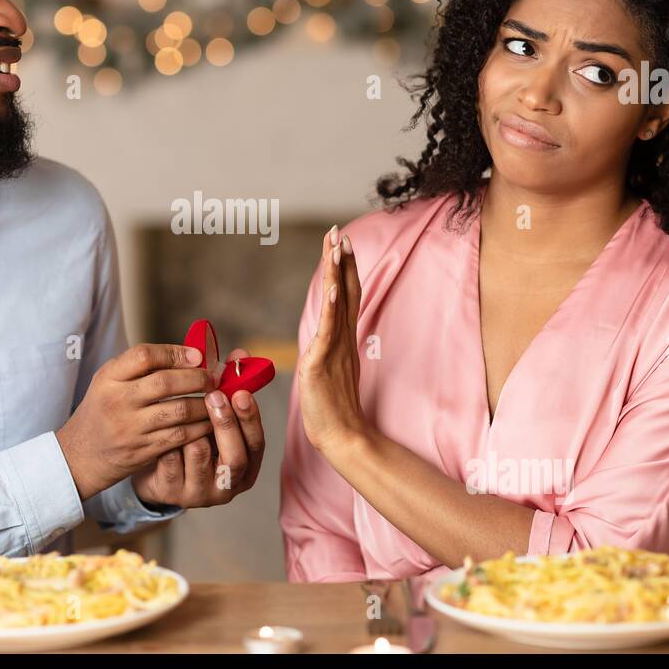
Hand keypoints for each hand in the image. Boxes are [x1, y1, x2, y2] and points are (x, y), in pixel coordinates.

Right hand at [57, 343, 216, 498]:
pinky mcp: (143, 450)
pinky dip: (199, 427)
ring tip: (215, 399)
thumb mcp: (107, 382)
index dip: (175, 353)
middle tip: (212, 379)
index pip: (144, 355)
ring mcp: (130, 428)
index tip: (196, 356)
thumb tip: (187, 355)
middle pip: (166, 382)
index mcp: (108, 378)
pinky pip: (180, 435)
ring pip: (179, 410)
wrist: (80, 456)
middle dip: (197, 378)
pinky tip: (208, 421)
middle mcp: (118, 401)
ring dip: (203, 404)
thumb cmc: (102, 411)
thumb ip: (139, 368)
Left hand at [132, 348, 265, 508]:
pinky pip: (170, 457)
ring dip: (190, 428)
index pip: (256, 444)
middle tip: (213, 395)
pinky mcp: (172, 493)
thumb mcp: (213, 420)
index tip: (240, 392)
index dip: (250, 418)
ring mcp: (200, 494)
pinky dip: (165, 437)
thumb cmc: (191, 436)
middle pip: (235, 457)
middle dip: (225, 423)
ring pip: (199, 452)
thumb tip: (241, 354)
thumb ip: (229, 389)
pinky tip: (159, 428)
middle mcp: (227, 487)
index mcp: (245, 468)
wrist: (154, 469)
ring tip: (179, 413)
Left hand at [297, 225, 368, 453]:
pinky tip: (329, 286)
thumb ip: (329, 349)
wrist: (343, 436)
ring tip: (336, 246)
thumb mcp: (330, 370)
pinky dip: (330, 305)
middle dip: (341, 261)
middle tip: (338, 232)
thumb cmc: (333, 410)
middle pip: (344, 291)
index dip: (344, 269)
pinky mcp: (324, 361)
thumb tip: (323, 337)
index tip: (341, 243)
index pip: (344, 296)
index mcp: (343, 339)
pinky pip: (329, 328)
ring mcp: (336, 348)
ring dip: (336, 273)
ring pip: (337, 302)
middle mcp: (343, 338)